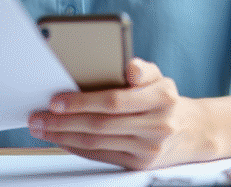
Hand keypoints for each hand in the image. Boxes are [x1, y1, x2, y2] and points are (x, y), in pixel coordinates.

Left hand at [28, 58, 213, 169]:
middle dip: (63, 121)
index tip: (56, 99)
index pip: (115, 100)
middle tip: (38, 116)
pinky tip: (62, 139)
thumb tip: (129, 66)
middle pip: (100, 124)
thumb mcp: (159, 77)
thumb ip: (142, 68)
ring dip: (64, 136)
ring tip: (42, 128)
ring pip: (97, 143)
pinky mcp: (139, 163)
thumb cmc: (164, 99)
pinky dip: (77, 148)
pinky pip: (101, 156)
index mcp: (162, 96)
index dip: (82, 101)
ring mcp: (148, 147)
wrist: (192, 131)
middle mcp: (157, 124)